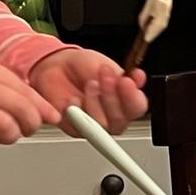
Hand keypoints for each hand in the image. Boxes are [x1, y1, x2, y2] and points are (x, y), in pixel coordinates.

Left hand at [29, 49, 149, 135]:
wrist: (58, 67)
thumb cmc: (83, 67)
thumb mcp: (104, 65)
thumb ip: (120, 76)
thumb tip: (137, 78)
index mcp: (126, 101)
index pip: (137, 107)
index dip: (132, 97)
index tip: (126, 82)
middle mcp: (113, 117)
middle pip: (120, 120)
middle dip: (111, 97)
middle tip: (104, 78)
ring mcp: (95, 125)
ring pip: (100, 125)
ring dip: (94, 102)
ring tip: (89, 84)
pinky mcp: (77, 129)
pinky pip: (78, 126)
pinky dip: (75, 111)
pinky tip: (73, 99)